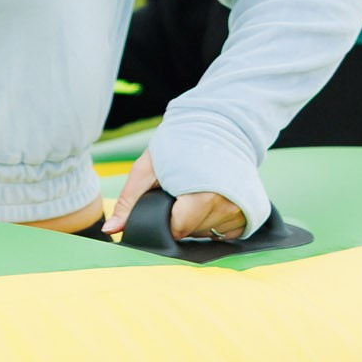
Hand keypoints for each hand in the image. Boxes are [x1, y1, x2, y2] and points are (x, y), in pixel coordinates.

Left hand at [102, 147, 248, 240]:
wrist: (218, 128)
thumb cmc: (177, 148)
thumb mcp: (146, 171)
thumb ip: (129, 203)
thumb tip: (111, 230)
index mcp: (202, 196)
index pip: (178, 229)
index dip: (165, 220)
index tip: (164, 203)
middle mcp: (227, 206)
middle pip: (192, 232)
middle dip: (179, 219)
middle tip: (179, 193)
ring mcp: (241, 211)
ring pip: (208, 232)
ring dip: (197, 220)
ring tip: (195, 193)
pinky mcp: (250, 214)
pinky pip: (225, 232)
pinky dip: (213, 221)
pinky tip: (208, 202)